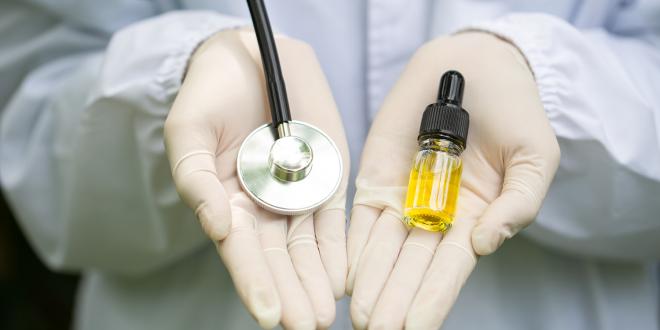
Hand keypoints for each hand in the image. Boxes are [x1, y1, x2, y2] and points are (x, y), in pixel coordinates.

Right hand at [164, 29, 348, 328]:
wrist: (251, 59)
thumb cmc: (210, 96)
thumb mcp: (189, 132)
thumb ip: (196, 180)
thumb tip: (216, 225)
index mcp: (225, 203)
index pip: (241, 251)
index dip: (255, 282)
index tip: (271, 314)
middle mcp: (261, 208)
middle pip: (278, 258)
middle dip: (292, 294)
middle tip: (307, 325)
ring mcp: (296, 196)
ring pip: (308, 247)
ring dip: (316, 281)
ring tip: (325, 313)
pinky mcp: (326, 180)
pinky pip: (334, 220)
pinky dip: (339, 248)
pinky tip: (343, 276)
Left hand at [346, 32, 559, 328]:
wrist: (472, 65)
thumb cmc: (513, 110)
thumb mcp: (534, 155)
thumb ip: (518, 203)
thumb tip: (484, 245)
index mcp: (474, 218)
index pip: (450, 268)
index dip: (432, 298)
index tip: (414, 329)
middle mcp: (434, 217)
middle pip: (411, 267)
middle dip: (394, 300)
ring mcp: (401, 199)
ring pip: (382, 250)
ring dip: (370, 283)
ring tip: (359, 315)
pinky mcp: (375, 179)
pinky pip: (360, 219)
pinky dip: (350, 247)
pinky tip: (342, 275)